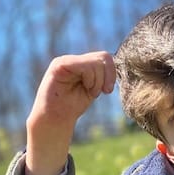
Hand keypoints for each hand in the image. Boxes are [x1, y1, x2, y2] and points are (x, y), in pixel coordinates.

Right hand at [25, 52, 115, 174]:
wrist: (56, 117)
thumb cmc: (73, 106)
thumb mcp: (93, 89)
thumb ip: (101, 76)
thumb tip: (117, 64)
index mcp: (82, 64)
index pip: (105, 57)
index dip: (112, 73)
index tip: (108, 91)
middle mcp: (74, 60)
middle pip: (103, 57)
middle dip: (107, 77)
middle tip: (101, 92)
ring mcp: (66, 61)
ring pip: (96, 62)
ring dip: (97, 82)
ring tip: (89, 91)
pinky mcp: (59, 65)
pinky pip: (85, 66)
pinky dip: (90, 80)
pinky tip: (84, 88)